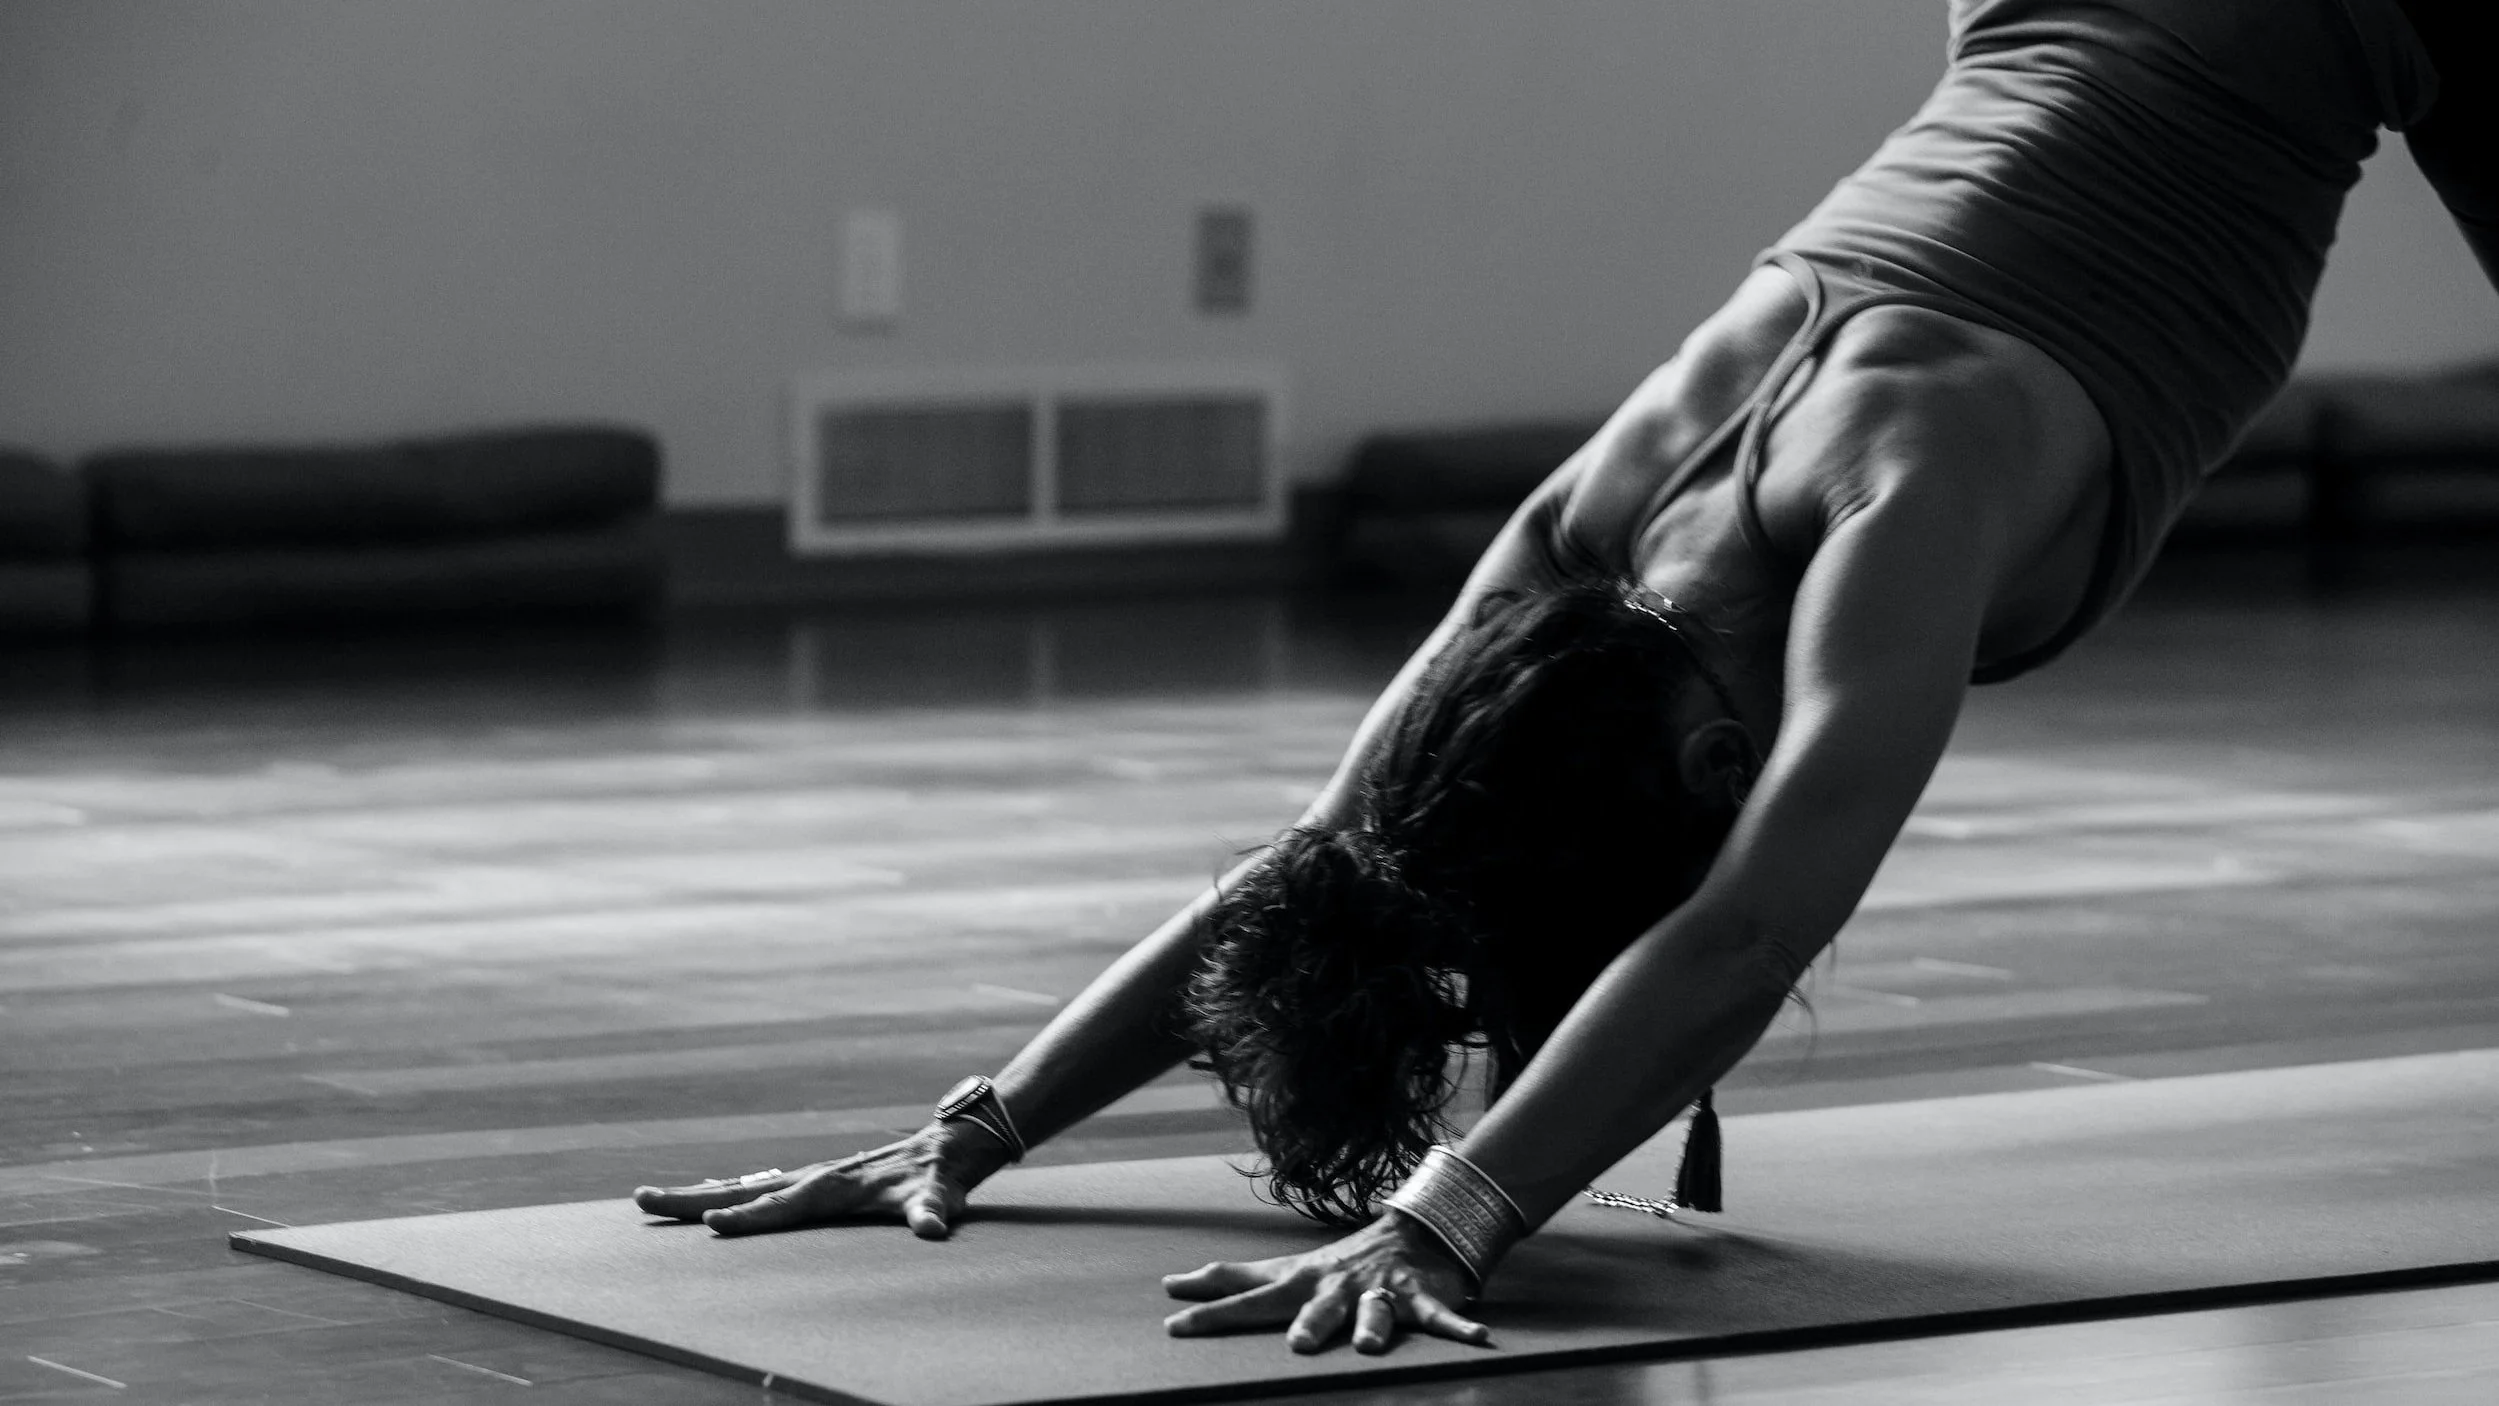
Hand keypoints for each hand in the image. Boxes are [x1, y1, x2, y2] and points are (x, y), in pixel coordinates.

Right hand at [632, 1123, 1005, 1239]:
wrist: (950, 1145)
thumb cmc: (942, 1178)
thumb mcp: (940, 1197)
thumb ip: (933, 1212)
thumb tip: (932, 1227)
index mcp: (834, 1186)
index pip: (783, 1206)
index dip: (750, 1218)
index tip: (714, 1225)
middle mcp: (814, 1178)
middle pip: (744, 1190)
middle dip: (693, 1199)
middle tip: (642, 1200)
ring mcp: (810, 1177)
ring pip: (744, 1186)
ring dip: (698, 1194)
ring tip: (651, 1199)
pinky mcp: (814, 1181)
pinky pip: (758, 1189)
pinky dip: (725, 1193)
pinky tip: (705, 1200)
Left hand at [1161, 1210, 1493, 1354]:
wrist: (1410, 1233)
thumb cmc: (1336, 1265)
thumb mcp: (1284, 1270)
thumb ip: (1232, 1279)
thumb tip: (1172, 1285)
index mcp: (1302, 1283)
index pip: (1250, 1299)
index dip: (1214, 1314)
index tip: (1174, 1327)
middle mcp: (1338, 1286)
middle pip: (1318, 1306)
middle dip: (1309, 1323)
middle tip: (1297, 1346)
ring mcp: (1381, 1291)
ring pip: (1377, 1311)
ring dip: (1374, 1325)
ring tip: (1370, 1344)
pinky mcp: (1421, 1298)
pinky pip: (1441, 1317)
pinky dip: (1460, 1329)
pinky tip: (1479, 1340)